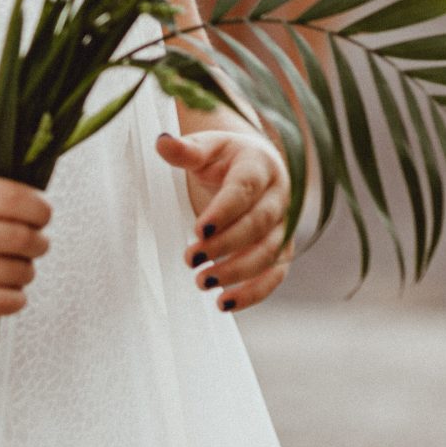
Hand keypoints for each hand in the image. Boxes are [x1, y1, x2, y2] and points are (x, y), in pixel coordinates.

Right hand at [0, 177, 50, 329]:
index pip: (12, 198)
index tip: (43, 215)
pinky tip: (6, 292)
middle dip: (39, 243)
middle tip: (36, 245)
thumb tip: (40, 209)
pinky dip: (16, 298)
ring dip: (25, 272)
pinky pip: (7, 301)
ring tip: (13, 269)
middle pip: (21, 237)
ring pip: (18, 271)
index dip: (39, 208)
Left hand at [159, 130, 290, 312]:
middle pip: (258, 224)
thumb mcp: (205, 147)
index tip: (199, 229)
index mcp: (259, 165)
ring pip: (270, 253)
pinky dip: (254, 292)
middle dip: (226, 245)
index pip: (245, 189)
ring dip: (237, 272)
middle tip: (191, 259)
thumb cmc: (223, 157)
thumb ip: (185, 150)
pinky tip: (224, 303)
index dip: (224, 211)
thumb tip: (162, 143)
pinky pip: (275, 274)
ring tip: (201, 282)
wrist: (251, 165)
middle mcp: (279, 195)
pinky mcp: (282, 248)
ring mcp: (283, 224)